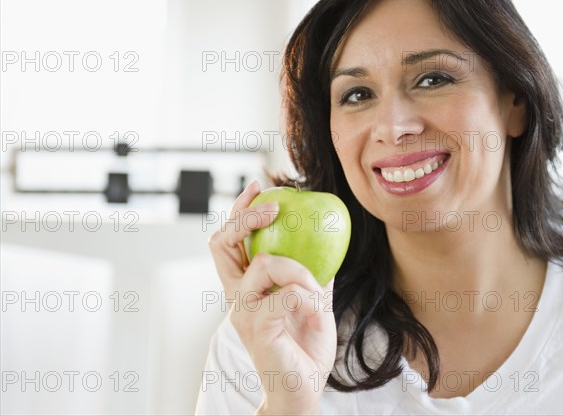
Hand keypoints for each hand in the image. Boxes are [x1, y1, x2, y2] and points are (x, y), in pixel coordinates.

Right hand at [208, 180, 336, 414]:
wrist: (302, 390)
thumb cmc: (304, 347)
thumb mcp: (312, 301)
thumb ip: (311, 274)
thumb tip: (326, 243)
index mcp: (245, 287)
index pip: (229, 241)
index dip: (239, 210)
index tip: (258, 187)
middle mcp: (237, 296)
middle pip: (221, 244)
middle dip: (245, 217)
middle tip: (274, 208)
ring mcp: (244, 312)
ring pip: (260, 264)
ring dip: (295, 266)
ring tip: (312, 284)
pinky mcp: (257, 328)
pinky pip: (283, 294)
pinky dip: (305, 292)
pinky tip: (314, 307)